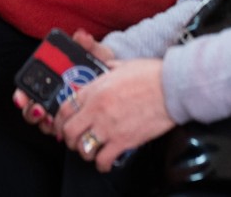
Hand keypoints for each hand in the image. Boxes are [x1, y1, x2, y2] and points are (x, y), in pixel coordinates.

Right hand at [14, 31, 116, 134]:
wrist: (115, 78)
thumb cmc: (98, 64)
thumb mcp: (94, 52)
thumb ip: (86, 44)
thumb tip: (81, 36)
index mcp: (49, 77)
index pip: (26, 88)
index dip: (21, 95)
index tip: (21, 98)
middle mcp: (49, 96)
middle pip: (31, 109)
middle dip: (31, 112)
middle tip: (40, 109)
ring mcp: (59, 110)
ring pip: (44, 122)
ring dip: (44, 122)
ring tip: (51, 118)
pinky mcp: (71, 120)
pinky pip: (61, 129)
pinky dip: (61, 129)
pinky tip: (66, 124)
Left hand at [52, 58, 172, 172]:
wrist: (172, 87)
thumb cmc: (151, 74)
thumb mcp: (123, 65)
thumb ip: (108, 69)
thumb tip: (105, 68)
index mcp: (94, 89)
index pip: (64, 109)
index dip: (59, 121)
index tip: (61, 127)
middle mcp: (97, 109)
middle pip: (69, 131)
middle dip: (70, 139)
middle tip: (76, 141)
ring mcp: (109, 126)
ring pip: (83, 148)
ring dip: (85, 152)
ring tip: (92, 151)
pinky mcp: (123, 141)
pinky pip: (103, 160)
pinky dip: (102, 164)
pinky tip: (106, 162)